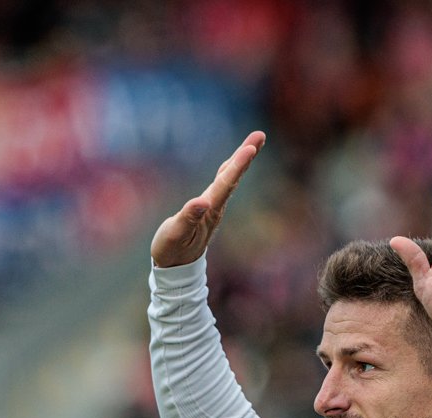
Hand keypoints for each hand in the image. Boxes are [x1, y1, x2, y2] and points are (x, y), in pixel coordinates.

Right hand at [151, 131, 265, 267]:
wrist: (176, 268)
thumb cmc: (171, 252)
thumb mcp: (174, 236)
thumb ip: (188, 219)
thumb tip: (202, 202)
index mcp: (209, 212)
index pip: (225, 185)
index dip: (238, 166)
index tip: (250, 149)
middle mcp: (215, 207)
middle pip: (233, 177)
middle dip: (245, 155)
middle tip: (260, 135)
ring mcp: (213, 207)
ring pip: (230, 178)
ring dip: (241, 160)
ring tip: (254, 142)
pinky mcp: (208, 208)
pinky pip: (223, 183)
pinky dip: (231, 169)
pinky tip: (234, 162)